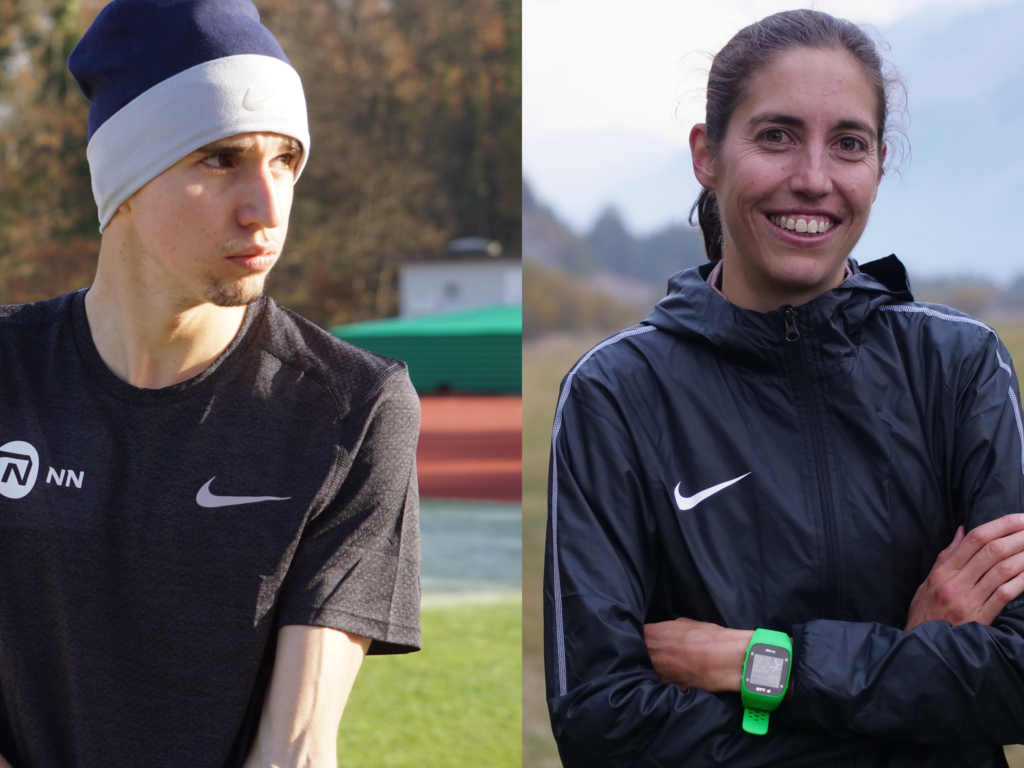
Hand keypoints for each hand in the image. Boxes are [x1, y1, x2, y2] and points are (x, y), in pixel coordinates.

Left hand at [644, 617, 751, 692]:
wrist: (728, 659)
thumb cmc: (709, 637)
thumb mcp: (684, 623)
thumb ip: (667, 629)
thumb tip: (662, 632)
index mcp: (653, 636)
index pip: (634, 637)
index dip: (636, 640)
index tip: (641, 641)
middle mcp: (652, 656)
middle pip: (636, 656)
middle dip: (642, 656)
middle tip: (652, 655)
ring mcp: (660, 675)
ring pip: (647, 673)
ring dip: (652, 671)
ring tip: (664, 668)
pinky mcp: (671, 690)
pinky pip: (661, 686)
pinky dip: (665, 683)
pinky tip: (674, 679)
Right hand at [905, 514, 1023, 630]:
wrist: (924, 647)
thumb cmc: (926, 613)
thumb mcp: (928, 582)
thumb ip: (947, 556)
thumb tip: (963, 531)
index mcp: (942, 572)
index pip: (973, 540)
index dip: (999, 525)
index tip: (1019, 518)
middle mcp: (955, 583)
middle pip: (991, 552)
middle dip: (1017, 537)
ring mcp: (968, 601)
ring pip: (1001, 571)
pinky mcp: (980, 619)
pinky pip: (1004, 595)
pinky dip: (1021, 581)